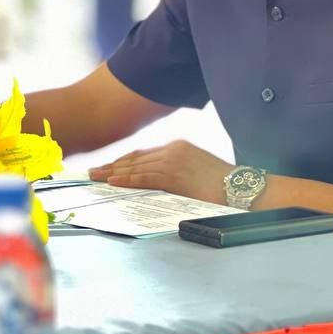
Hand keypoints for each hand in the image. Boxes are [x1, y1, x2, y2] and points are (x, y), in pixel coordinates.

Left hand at [88, 140, 230, 204]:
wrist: (239, 187)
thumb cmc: (221, 183)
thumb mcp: (195, 168)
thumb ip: (174, 170)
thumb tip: (153, 182)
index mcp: (177, 146)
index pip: (142, 153)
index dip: (123, 160)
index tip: (108, 167)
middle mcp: (173, 149)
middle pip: (135, 157)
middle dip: (112, 165)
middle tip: (93, 171)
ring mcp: (173, 161)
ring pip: (135, 166)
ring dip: (113, 172)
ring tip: (96, 177)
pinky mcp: (174, 175)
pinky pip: (144, 177)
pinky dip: (127, 179)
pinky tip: (113, 181)